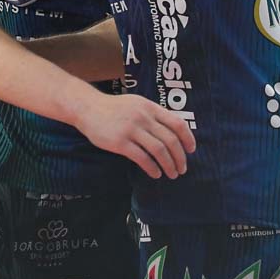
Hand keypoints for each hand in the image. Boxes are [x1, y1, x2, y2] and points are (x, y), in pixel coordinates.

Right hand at [75, 93, 195, 179]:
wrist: (88, 108)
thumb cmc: (114, 108)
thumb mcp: (137, 104)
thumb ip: (154, 115)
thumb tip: (174, 131)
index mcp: (150, 107)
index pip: (177, 123)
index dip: (188, 139)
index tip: (191, 151)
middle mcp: (143, 117)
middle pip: (170, 140)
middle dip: (179, 157)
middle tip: (182, 169)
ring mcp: (131, 129)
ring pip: (159, 150)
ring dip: (169, 165)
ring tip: (172, 174)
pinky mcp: (120, 142)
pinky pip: (142, 158)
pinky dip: (152, 168)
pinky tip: (155, 174)